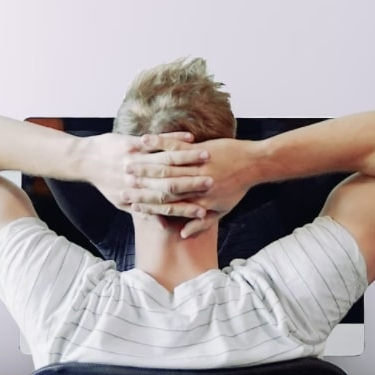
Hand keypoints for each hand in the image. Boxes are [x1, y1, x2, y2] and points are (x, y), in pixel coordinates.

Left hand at [83, 132, 212, 217]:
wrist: (85, 160)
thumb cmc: (106, 183)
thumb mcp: (121, 202)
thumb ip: (143, 213)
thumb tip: (163, 226)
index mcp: (136, 196)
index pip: (165, 206)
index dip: (185, 208)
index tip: (205, 210)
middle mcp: (136, 180)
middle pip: (170, 184)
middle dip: (193, 183)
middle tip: (213, 182)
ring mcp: (134, 160)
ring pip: (166, 160)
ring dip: (188, 157)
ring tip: (208, 156)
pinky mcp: (130, 144)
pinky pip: (156, 141)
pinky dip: (174, 139)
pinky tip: (190, 137)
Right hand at [125, 136, 256, 237]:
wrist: (254, 164)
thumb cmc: (237, 188)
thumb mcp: (222, 210)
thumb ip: (201, 223)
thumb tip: (182, 234)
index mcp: (197, 201)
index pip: (165, 205)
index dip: (145, 204)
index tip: (128, 203)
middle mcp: (194, 185)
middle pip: (160, 186)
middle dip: (138, 184)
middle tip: (120, 183)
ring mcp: (196, 166)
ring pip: (164, 166)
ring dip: (143, 164)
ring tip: (125, 162)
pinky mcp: (199, 149)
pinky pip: (174, 145)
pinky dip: (158, 142)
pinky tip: (143, 140)